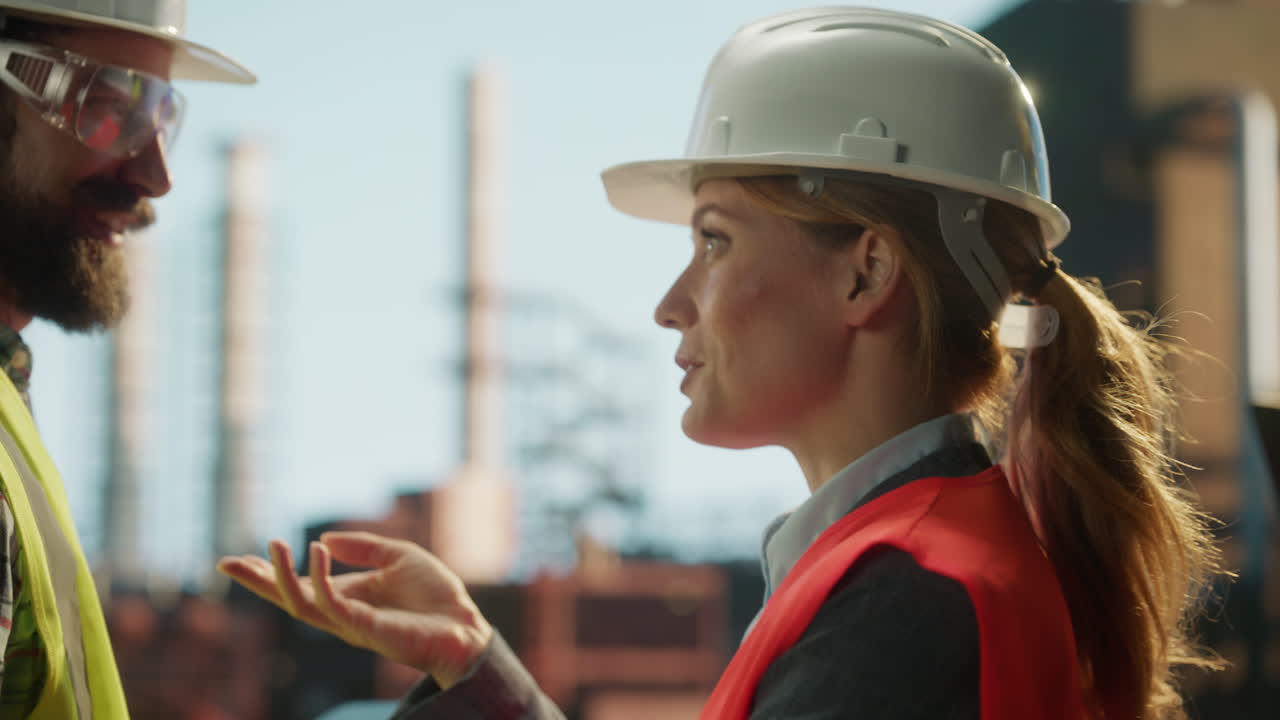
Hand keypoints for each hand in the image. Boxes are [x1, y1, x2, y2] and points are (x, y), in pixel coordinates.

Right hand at [216, 532, 492, 686]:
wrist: (464, 624)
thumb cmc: (435, 596)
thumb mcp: (398, 557)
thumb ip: (363, 548)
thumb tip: (325, 539)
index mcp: (349, 596)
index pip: (300, 585)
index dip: (270, 572)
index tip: (238, 558)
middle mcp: (342, 613)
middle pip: (288, 599)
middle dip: (258, 583)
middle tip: (227, 563)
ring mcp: (350, 623)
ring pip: (301, 605)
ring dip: (282, 577)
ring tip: (274, 545)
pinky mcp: (365, 629)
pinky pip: (332, 603)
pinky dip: (319, 578)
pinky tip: (317, 551)